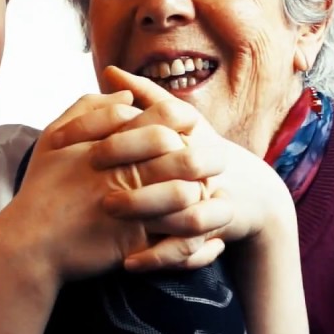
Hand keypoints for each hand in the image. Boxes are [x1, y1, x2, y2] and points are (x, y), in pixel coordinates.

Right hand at [0, 90, 225, 282]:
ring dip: (199, 193)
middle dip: (204, 158)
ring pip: (186, 194)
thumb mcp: (54, 137)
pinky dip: (190, 233)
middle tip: (213, 163)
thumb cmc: (42, 188)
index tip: (189, 131)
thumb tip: (127, 92)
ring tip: (203, 195)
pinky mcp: (134, 241)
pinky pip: (175, 235)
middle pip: (184, 154)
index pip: (165, 119)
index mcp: (111, 143)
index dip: (185, 122)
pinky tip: (193, 228)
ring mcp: (131, 207)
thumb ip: (89, 108)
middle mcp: (124, 171)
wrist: (30, 242)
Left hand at [94, 66, 295, 248]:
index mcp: (194, 131)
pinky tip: (128, 262)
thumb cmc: (199, 150)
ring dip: (148, 215)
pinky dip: (161, 257)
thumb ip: (143, 96)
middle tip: (100, 189)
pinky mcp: (217, 229)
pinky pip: (193, 249)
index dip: (124, 135)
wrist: (247, 191)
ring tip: (110, 217)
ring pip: (188, 214)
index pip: (163, 123)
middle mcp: (209, 162)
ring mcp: (216, 196)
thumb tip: (110, 72)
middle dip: (138, 176)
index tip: (87, 148)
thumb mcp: (175, 121)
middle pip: (180, 166)